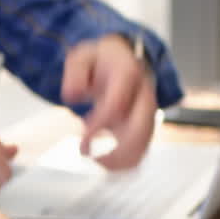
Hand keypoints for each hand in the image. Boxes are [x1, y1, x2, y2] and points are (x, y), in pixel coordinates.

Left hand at [62, 34, 157, 169]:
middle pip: (141, 129)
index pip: (116, 105)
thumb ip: (75, 73)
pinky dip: (124, 162)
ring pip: (143, 144)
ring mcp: (147, 112)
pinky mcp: (145, 126)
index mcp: (128, 74)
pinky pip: (141, 150)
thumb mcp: (82, 56)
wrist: (124, 59)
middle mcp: (143, 94)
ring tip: (96, 160)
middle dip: (116, 150)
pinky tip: (104, 160)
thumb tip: (72, 96)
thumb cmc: (102, 61)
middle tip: (88, 154)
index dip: (99, 125)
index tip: (82, 139)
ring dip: (119, 160)